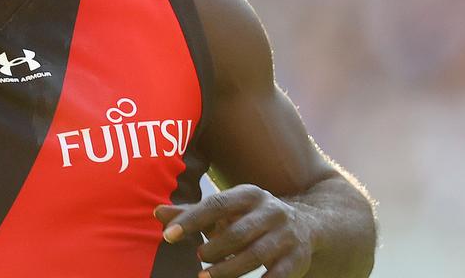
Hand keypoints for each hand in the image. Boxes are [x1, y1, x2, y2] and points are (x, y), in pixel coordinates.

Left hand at [154, 184, 314, 277]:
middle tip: (197, 257)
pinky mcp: (297, 258)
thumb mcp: (226, 210)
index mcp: (248, 195)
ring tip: (205, 276)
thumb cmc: (251, 218)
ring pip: (255, 255)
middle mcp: (270, 211)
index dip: (191, 220)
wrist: (307, 225)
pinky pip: (277, 274)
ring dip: (229, 268)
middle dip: (215, 247)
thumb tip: (157, 213)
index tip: (168, 234)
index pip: (216, 205)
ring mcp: (286, 235)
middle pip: (238, 232)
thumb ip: (193, 213)